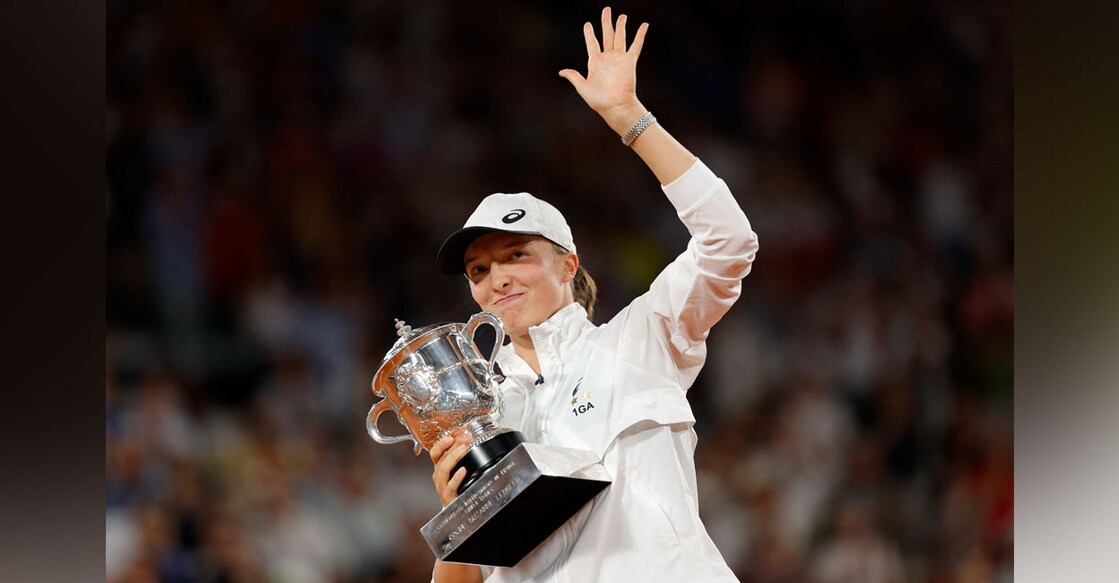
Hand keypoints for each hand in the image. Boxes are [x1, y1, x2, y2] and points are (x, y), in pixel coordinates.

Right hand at [430, 428, 474, 506]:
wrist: (457, 511)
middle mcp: (439, 476)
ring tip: (463, 448)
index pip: (435, 452)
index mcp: (439, 468)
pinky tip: (463, 470)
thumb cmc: (457, 489)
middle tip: (464, 437)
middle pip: (441, 458)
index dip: (442, 442)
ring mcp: (442, 486)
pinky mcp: (448, 496)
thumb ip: (459, 456)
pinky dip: (456, 477)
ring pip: (443, 469)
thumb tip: (467, 438)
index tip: (452, 435)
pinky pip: (450, 485)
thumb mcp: (456, 471)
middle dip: (452, 445)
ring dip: (453, 456)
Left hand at [559, 6, 649, 134]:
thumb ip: (574, 77)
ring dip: (621, 26)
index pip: (592, 43)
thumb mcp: (583, 87)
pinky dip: (640, 35)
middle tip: (606, 10)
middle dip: (606, 22)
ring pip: (620, 37)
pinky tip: (644, 25)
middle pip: (607, 35)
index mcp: (595, 62)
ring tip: (622, 15)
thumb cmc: (599, 100)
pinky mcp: (630, 61)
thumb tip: (561, 72)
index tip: (588, 24)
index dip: (589, 33)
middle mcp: (607, 58)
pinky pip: (636, 45)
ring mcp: (619, 58)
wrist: (615, 106)